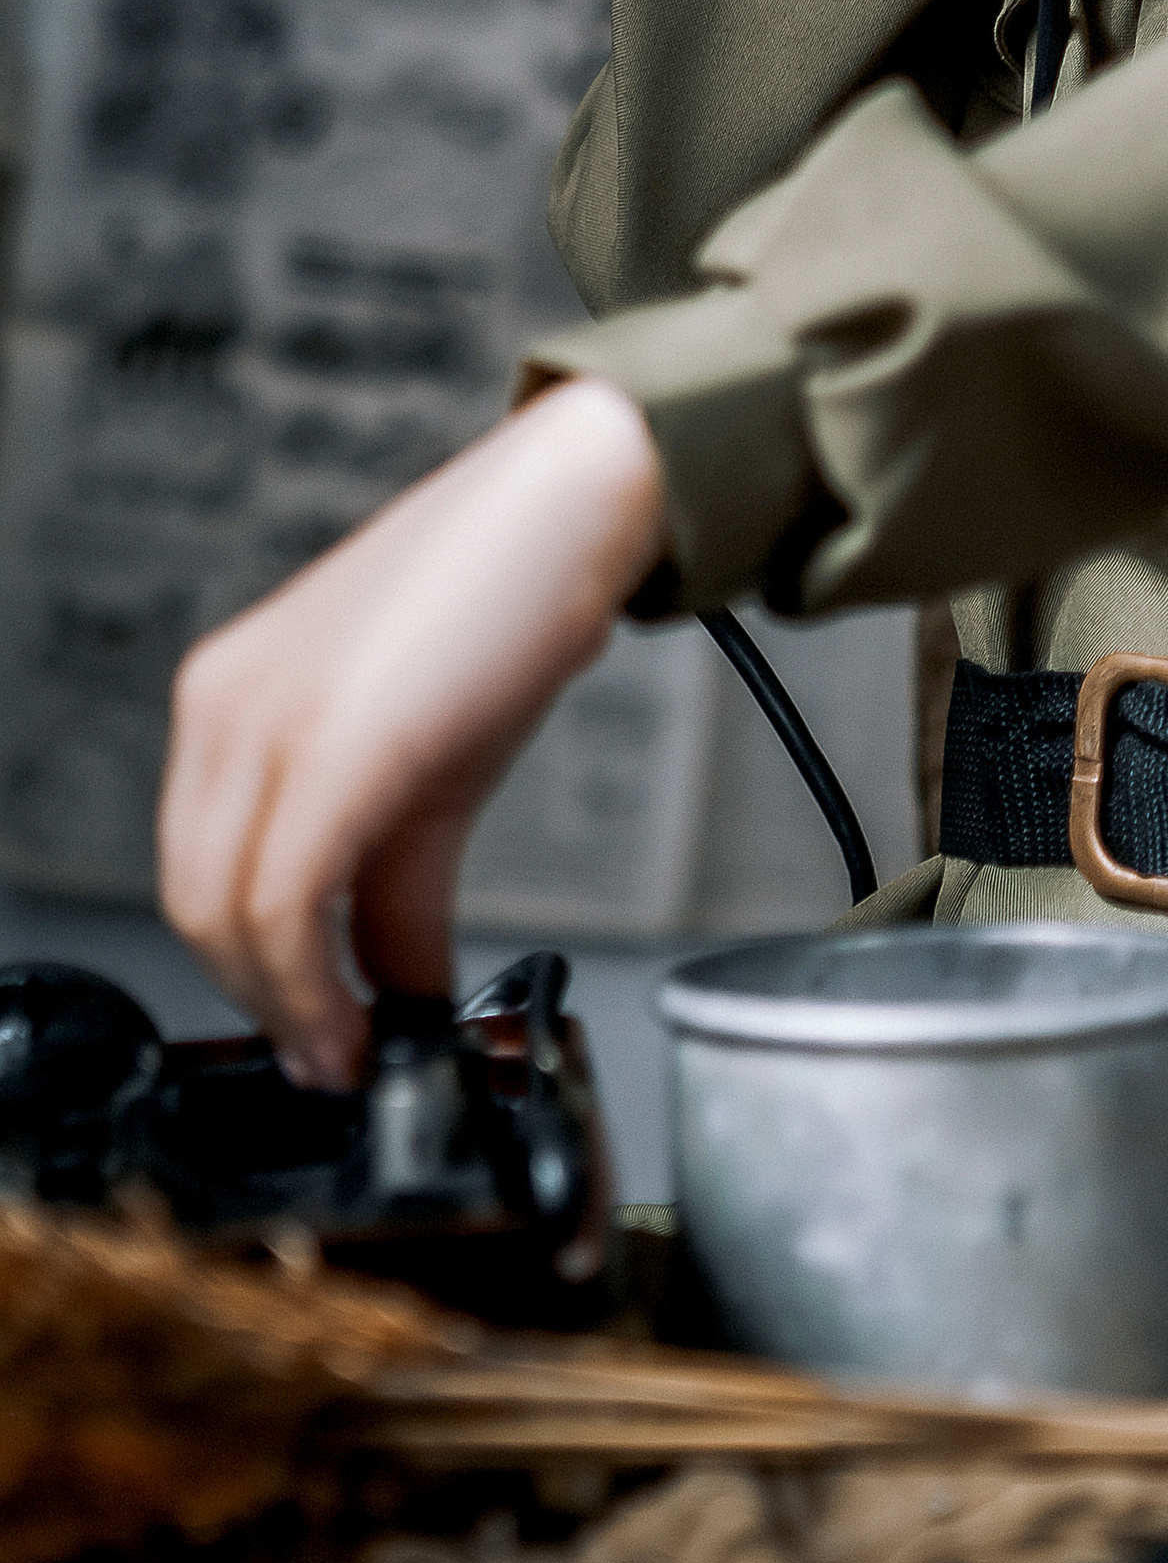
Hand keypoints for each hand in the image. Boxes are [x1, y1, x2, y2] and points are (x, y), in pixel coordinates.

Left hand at [158, 379, 667, 1088]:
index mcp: (229, 697)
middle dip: (267, 1004)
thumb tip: (395, 984)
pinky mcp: (330, 741)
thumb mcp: (433, 759)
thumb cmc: (508, 605)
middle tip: (336, 1058)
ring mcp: (266, 717)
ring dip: (292, 1008)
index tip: (312, 1030)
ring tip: (357, 1052)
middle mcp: (225, 704)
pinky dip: (318, 984)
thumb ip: (396, 877)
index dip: (251, 972)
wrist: (577, 504)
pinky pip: (285, 900)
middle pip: (196, 903)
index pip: (200, 869)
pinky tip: (373, 1017)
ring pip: (228, 913)